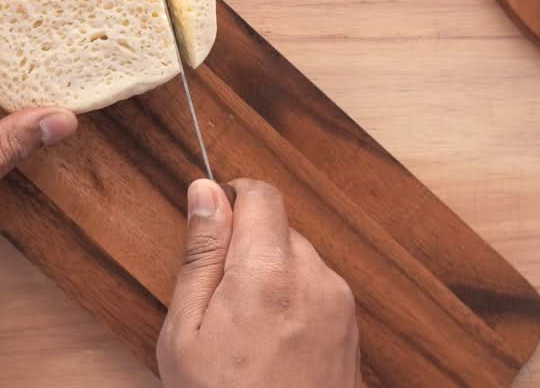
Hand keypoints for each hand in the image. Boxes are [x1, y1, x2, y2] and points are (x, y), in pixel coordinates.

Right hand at [158, 179, 360, 387]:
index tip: (212, 230)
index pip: (261, 195)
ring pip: (299, 260)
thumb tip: (205, 191)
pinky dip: (293, 304)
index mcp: (268, 272)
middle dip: (247, 250)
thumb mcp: (187, 332)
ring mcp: (340, 304)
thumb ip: (200, 254)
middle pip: (279, 229)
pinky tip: (271, 347)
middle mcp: (315, 278)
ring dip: (271, 279)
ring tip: (246, 335)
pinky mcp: (351, 327)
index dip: (231, 202)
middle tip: (219, 304)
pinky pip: (317, 291)